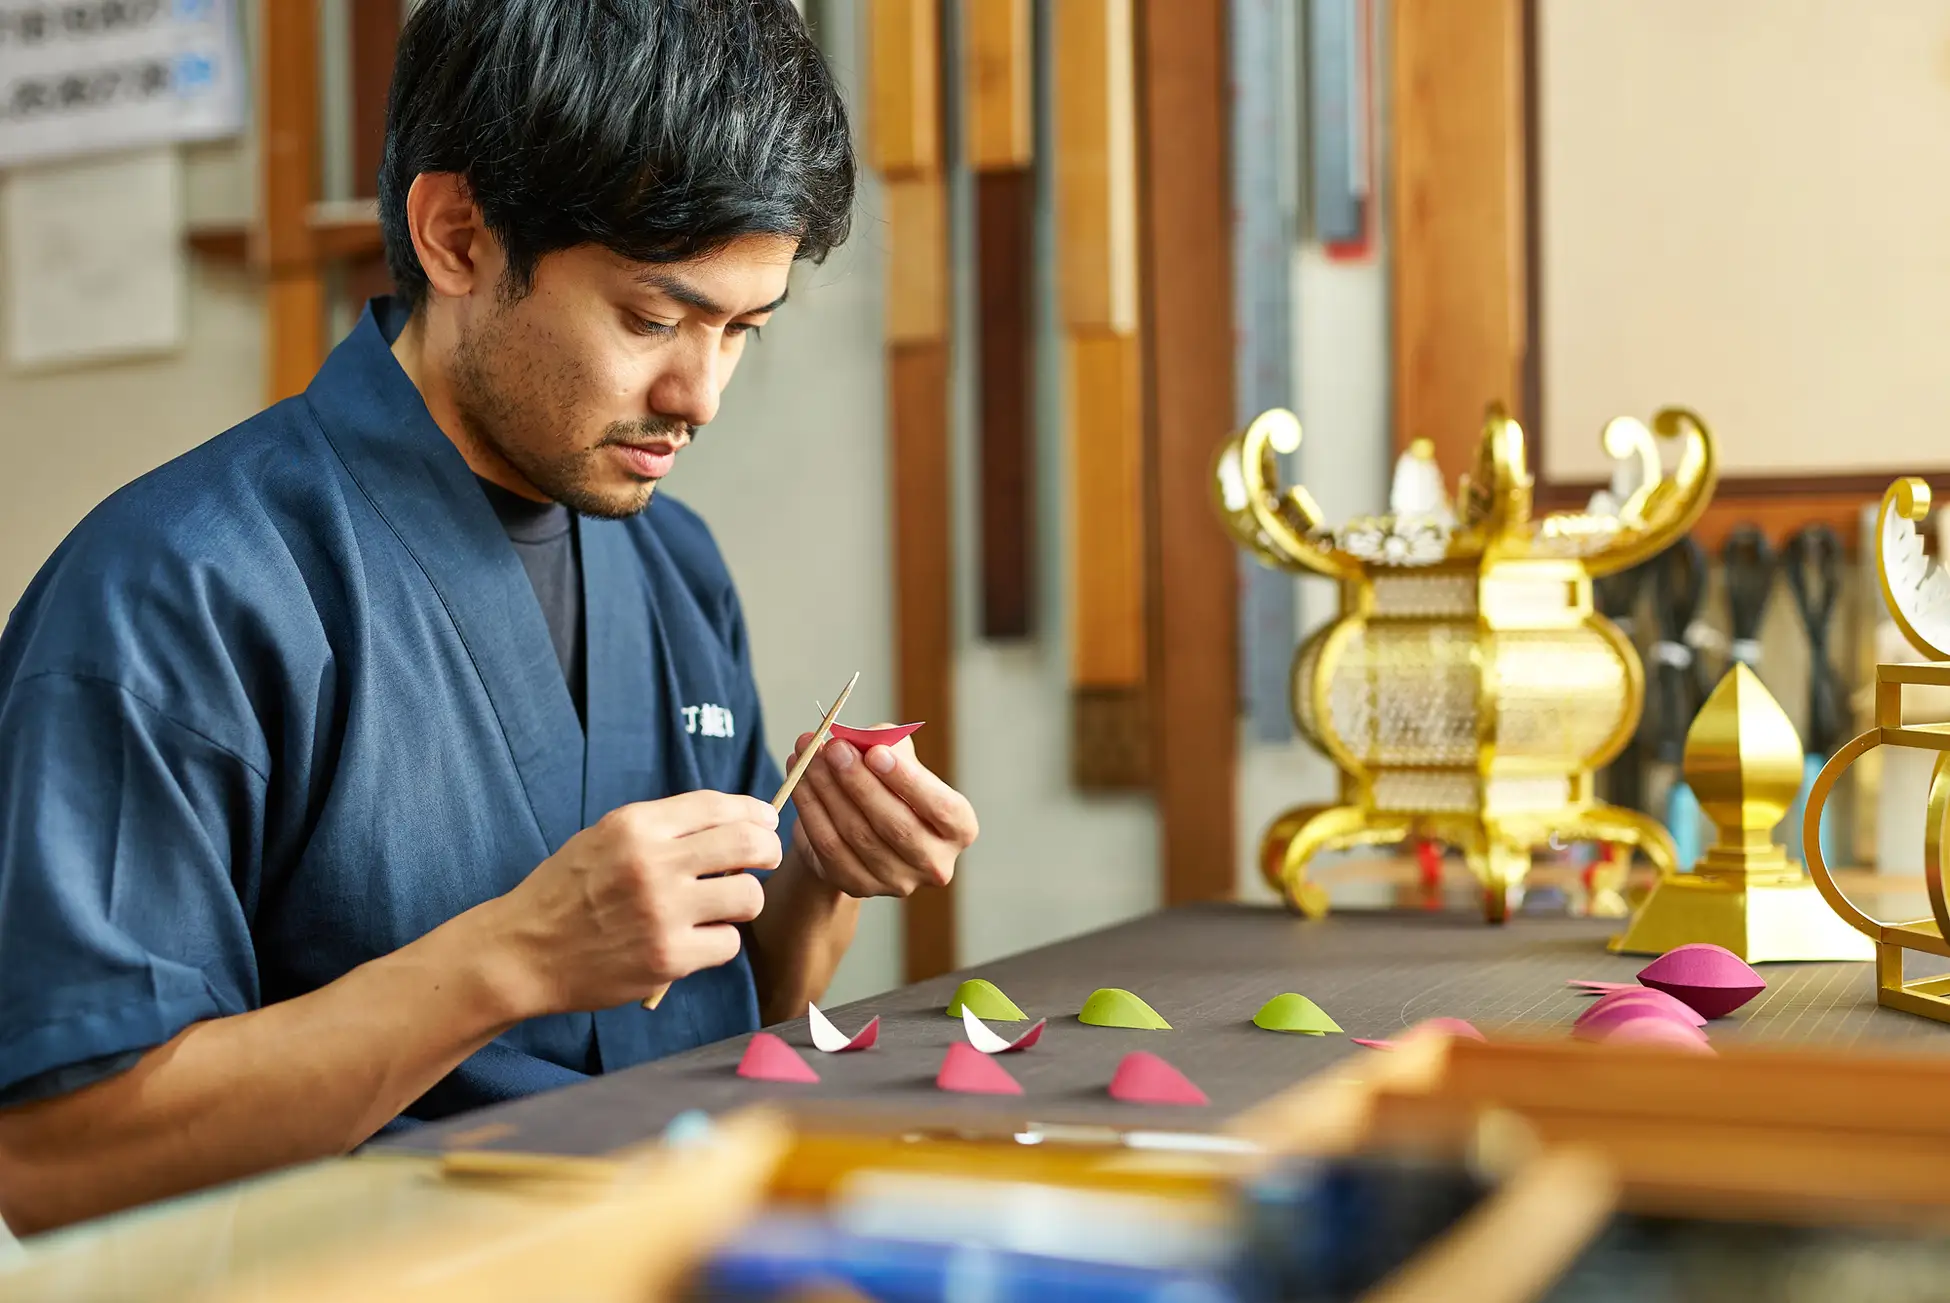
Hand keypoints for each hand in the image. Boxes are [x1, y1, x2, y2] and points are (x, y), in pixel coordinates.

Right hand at [487, 791, 779, 1014]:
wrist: (522, 952)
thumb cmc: (567, 892)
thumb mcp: (605, 838)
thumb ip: (663, 830)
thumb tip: (734, 823)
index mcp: (634, 825)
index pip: (716, 806)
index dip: (752, 812)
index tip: (764, 822)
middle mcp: (652, 864)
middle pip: (747, 844)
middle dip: (767, 850)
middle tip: (766, 859)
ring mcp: (662, 913)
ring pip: (748, 897)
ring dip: (745, 900)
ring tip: (724, 905)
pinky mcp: (668, 959)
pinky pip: (728, 944)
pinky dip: (719, 942)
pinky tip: (697, 940)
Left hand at [786, 727, 978, 897]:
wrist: (862, 827)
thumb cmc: (888, 785)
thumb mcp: (897, 759)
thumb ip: (887, 744)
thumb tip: (859, 739)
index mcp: (959, 829)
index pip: (942, 809)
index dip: (908, 781)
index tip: (875, 752)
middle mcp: (935, 863)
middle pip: (896, 826)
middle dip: (859, 783)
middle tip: (833, 748)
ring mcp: (897, 882)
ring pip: (857, 835)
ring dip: (827, 790)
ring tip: (808, 757)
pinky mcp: (860, 886)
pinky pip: (829, 847)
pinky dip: (811, 809)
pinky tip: (800, 781)